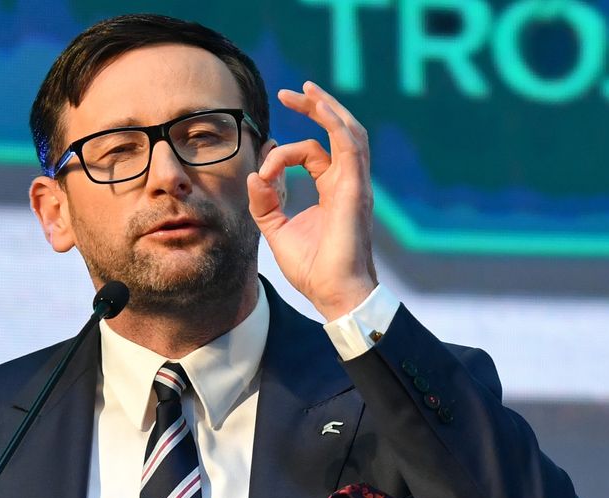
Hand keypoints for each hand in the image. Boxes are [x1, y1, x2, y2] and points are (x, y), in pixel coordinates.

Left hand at [247, 81, 376, 321]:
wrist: (334, 293)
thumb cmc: (313, 270)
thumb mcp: (277, 231)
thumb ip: (266, 203)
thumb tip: (254, 176)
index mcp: (333, 189)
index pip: (313, 153)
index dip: (284, 155)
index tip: (263, 172)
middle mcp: (348, 182)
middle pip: (338, 131)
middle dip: (316, 107)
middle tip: (291, 93)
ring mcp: (354, 184)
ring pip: (349, 131)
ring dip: (327, 108)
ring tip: (305, 92)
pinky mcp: (355, 188)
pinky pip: (350, 145)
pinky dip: (335, 123)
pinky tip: (319, 108)